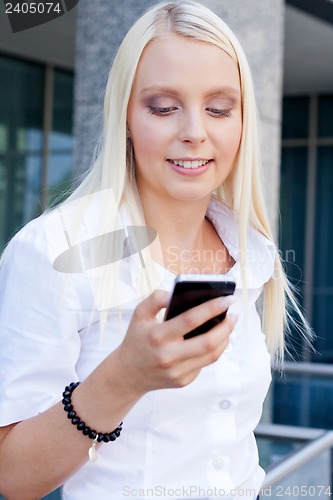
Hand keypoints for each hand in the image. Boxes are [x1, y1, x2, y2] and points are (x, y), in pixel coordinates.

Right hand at [113, 290, 236, 394]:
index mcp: (157, 336)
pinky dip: (212, 350)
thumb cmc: (137, 338)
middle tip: (234, 314)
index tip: (228, 298)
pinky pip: (204, 364)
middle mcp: (168, 356)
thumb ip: (157, 298)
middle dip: (226, 326)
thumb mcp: (140, 314)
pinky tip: (215, 338)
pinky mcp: (183, 381)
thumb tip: (177, 293)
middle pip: (208, 342)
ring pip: (211, 355)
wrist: (127, 373)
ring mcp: (177, 372)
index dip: (212, 308)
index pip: (190, 319)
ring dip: (225, 338)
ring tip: (229, 324)